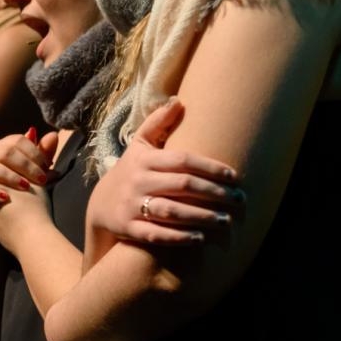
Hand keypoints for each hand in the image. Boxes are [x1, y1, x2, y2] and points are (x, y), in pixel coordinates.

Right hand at [0, 129, 57, 248]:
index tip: (48, 167)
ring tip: (25, 187)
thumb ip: (42, 157)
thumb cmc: (20, 197)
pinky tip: (6, 198)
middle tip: (42, 180)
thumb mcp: (33, 176)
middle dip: (25, 164)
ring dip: (9, 176)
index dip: (34, 152)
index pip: (16, 140)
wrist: (3, 225)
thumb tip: (54, 135)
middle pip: (4, 151)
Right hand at [88, 98, 244, 245]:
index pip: (183, 160)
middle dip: (214, 193)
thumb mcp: (139, 145)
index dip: (210, 167)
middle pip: (182, 185)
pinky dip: (178, 237)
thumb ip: (158, 123)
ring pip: (171, 212)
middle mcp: (138, 181)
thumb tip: (179, 101)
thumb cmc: (131, 171)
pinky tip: (200, 238)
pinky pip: (156, 234)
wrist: (100, 205)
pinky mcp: (129, 228)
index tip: (234, 176)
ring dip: (201, 217)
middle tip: (239, 199)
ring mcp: (132, 205)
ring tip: (226, 220)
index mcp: (145, 159)